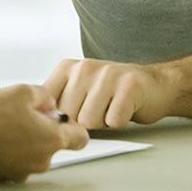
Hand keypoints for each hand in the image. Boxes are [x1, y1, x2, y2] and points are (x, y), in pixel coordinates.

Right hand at [0, 84, 88, 181]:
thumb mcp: (20, 91)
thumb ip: (42, 95)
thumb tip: (47, 101)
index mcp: (51, 139)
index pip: (80, 137)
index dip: (73, 124)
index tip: (63, 119)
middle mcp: (40, 160)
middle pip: (50, 141)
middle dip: (37, 125)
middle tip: (19, 111)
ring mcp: (22, 170)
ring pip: (27, 148)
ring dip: (17, 133)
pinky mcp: (4, 175)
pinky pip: (10, 156)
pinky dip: (3, 144)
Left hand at [43, 58, 178, 128]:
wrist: (154, 85)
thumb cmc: (112, 93)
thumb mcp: (78, 91)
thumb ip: (57, 103)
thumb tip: (37, 124)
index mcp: (67, 68)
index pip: (48, 104)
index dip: (61, 119)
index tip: (75, 114)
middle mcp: (84, 67)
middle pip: (69, 116)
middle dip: (84, 122)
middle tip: (99, 109)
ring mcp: (107, 74)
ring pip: (90, 121)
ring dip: (102, 123)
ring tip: (111, 108)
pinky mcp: (129, 85)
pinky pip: (113, 121)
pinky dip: (119, 121)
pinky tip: (124, 109)